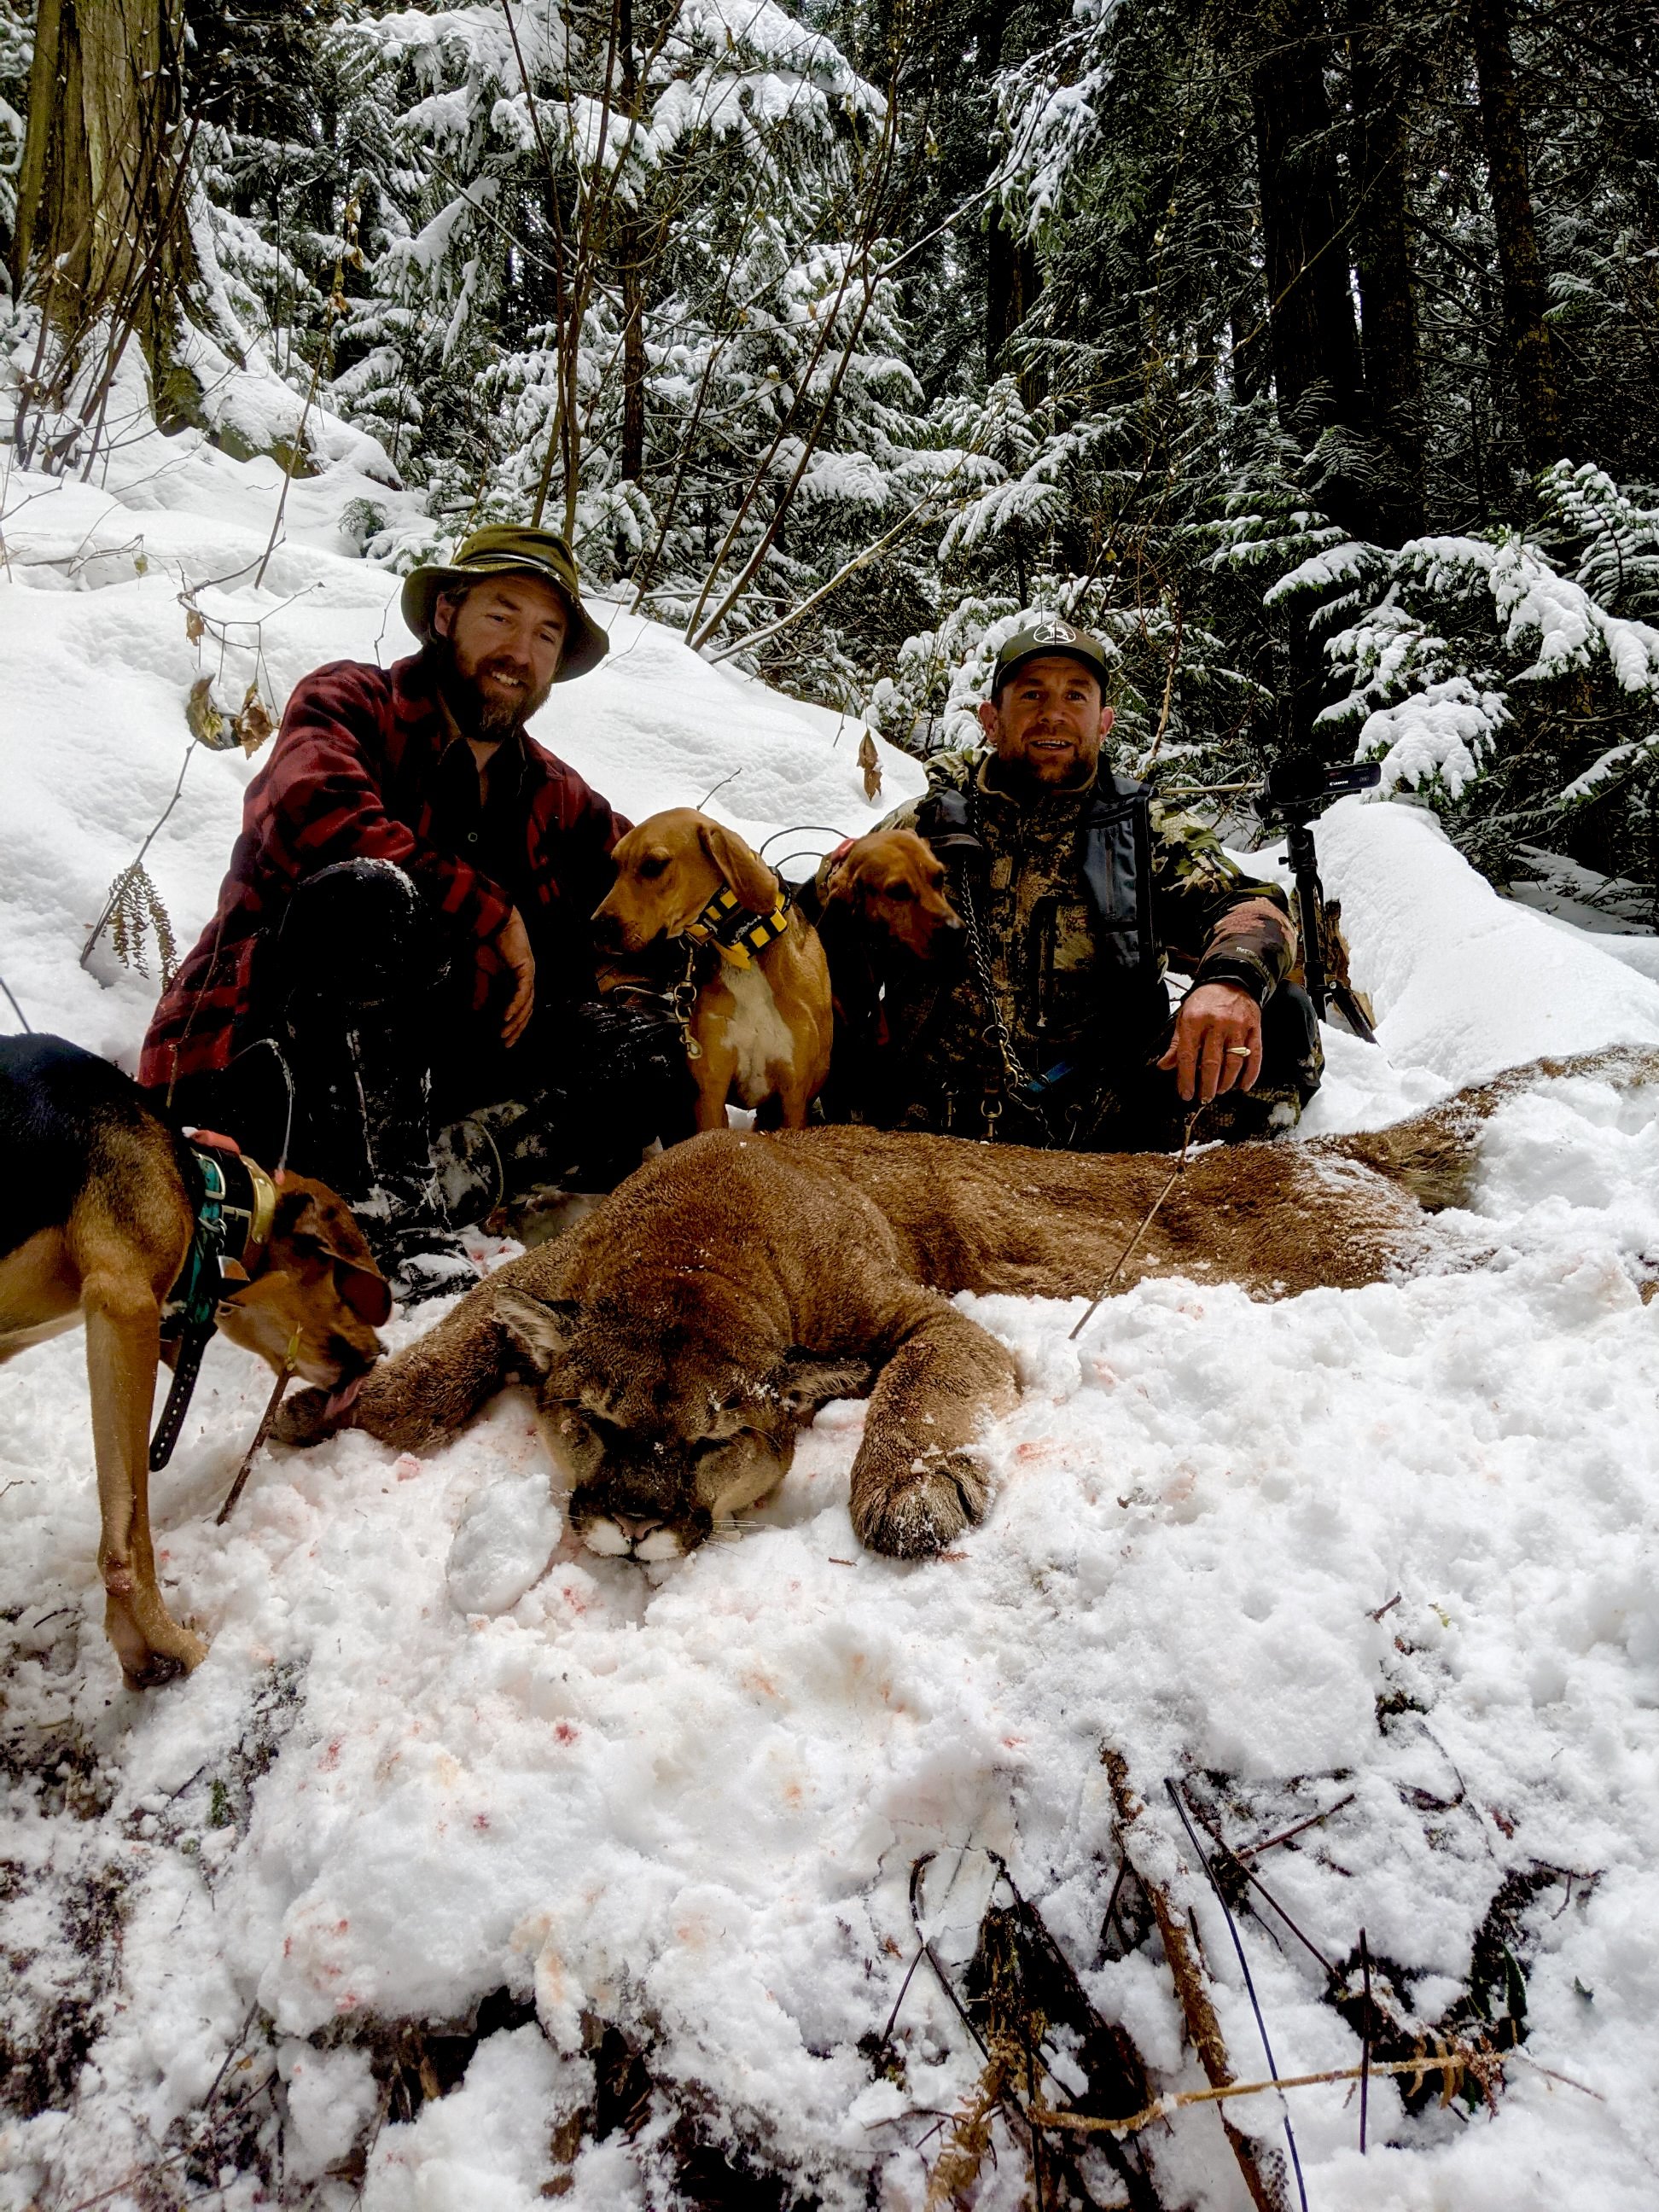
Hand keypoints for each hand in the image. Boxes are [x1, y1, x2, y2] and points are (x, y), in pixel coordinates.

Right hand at [496, 907, 535, 1047]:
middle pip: (526, 1011)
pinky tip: (507, 1017)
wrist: (492, 922)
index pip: (520, 1009)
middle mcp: (526, 981)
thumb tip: (475, 1010)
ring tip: (505, 1034)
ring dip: (516, 1021)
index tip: (505, 1040)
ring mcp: (528, 975)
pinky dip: (515, 1005)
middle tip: (507, 1044)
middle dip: (517, 1029)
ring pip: (526, 1004)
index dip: (514, 1025)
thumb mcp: (482, 973)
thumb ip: (482, 991)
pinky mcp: (526, 969)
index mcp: (517, 982)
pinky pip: (522, 992)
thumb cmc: (487, 944)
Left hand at [1157, 981, 1261, 1104]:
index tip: (1186, 1094)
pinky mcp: (1254, 1028)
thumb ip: (1176, 1043)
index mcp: (1194, 1020)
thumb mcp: (1184, 1016)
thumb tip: (1164, 1066)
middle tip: (1204, 1098)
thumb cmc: (1205, 1001)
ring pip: (1233, 1061)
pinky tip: (1243, 1086)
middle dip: (1207, 1085)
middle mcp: (1216, 1023)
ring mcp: (1237, 1026)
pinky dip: (1250, 1074)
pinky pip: (1255, 1055)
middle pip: (1211, 1062)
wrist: (1231, 979)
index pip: (1187, 1055)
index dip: (1186, 1078)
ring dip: (1226, 1081)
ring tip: (1220, 1091)